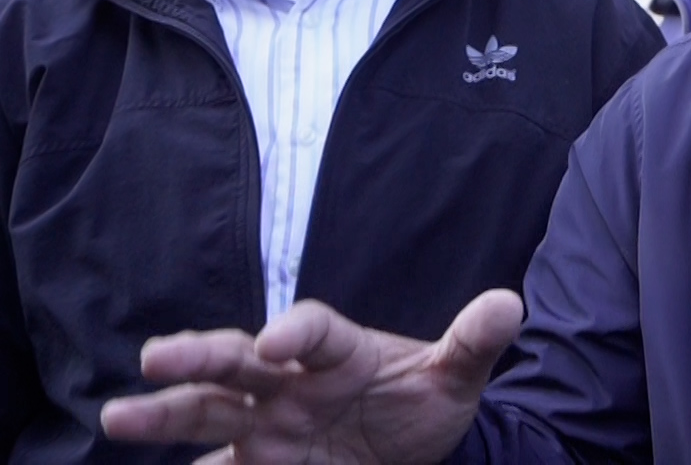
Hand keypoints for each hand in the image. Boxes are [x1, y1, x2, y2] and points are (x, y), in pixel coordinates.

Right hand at [100, 290, 521, 463]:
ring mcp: (264, 426)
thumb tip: (510, 303)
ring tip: (118, 415)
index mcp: (339, 351)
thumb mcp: (456, 377)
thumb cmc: (426, 403)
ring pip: (207, 412)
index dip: (294, 332)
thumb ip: (474, 343)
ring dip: (163, 413)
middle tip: (156, 360)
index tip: (276, 344)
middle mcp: (289, 382)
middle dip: (199, 356)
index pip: (312, 329)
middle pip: (237, 362)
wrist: (414, 449)